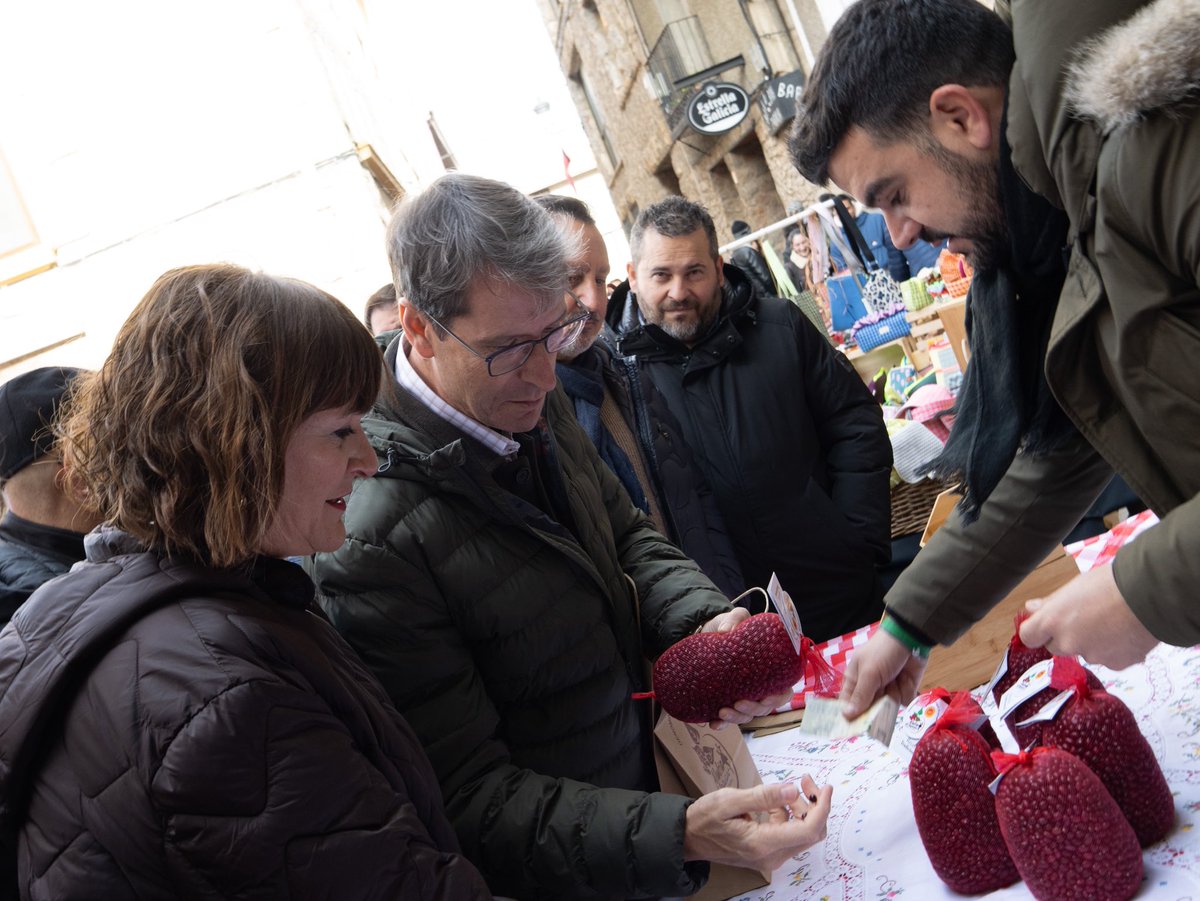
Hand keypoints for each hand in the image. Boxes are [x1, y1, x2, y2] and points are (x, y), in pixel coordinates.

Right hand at [683, 776, 831, 872]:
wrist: (688, 838)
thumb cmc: (704, 818)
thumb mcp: (730, 800)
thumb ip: (763, 796)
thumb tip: (793, 790)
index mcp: (762, 844)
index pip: (807, 830)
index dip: (822, 808)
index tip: (825, 787)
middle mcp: (771, 856)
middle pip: (810, 834)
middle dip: (815, 805)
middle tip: (805, 780)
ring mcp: (770, 858)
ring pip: (802, 835)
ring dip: (804, 810)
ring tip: (792, 787)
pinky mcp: (767, 854)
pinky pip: (789, 836)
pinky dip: (790, 816)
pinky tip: (776, 802)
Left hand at [699, 608, 793, 729]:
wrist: (709, 632)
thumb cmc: (731, 625)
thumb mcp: (736, 617)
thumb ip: (735, 619)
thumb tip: (726, 632)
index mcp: (771, 669)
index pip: (784, 690)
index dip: (778, 698)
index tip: (766, 697)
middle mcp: (760, 686)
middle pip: (765, 707)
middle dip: (754, 709)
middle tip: (737, 702)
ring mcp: (744, 695)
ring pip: (747, 715)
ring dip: (737, 718)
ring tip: (721, 712)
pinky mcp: (726, 699)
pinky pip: (727, 718)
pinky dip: (722, 723)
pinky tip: (713, 723)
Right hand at [839, 630, 925, 718]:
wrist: (910, 639)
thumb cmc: (882, 652)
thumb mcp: (869, 673)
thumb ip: (860, 696)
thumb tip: (845, 716)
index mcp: (855, 680)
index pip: (848, 704)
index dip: (849, 716)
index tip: (853, 729)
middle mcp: (870, 688)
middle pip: (869, 711)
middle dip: (875, 707)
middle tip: (880, 697)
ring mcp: (887, 690)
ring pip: (887, 708)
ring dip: (892, 695)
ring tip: (894, 679)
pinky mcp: (904, 690)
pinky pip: (903, 703)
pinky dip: (905, 691)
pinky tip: (905, 679)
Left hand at [1019, 563, 1157, 668]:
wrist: (1150, 595)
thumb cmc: (1110, 584)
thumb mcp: (1074, 587)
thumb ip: (1051, 603)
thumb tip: (1031, 608)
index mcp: (1052, 621)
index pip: (1029, 636)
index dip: (1037, 630)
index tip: (1046, 624)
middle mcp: (1068, 643)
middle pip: (1056, 647)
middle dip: (1066, 636)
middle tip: (1086, 618)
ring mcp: (1092, 656)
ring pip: (1085, 652)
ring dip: (1092, 643)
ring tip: (1112, 622)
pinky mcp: (1116, 665)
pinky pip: (1109, 659)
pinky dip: (1114, 650)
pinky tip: (1126, 633)